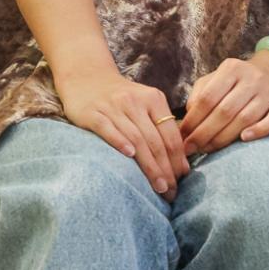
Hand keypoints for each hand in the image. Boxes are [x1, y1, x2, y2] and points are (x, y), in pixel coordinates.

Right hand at [56, 66, 190, 196]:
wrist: (87, 78)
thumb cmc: (121, 99)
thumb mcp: (145, 104)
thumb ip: (161, 127)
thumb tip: (180, 163)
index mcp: (154, 99)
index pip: (170, 134)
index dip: (178, 159)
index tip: (182, 179)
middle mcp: (135, 101)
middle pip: (155, 140)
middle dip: (166, 169)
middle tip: (171, 191)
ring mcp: (114, 106)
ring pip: (136, 139)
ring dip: (149, 166)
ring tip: (158, 187)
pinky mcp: (93, 112)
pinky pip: (108, 129)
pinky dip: (120, 142)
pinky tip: (129, 156)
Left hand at [179, 51, 268, 154]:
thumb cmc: (239, 81)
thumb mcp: (217, 79)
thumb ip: (199, 95)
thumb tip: (185, 122)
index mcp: (231, 69)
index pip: (208, 97)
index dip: (193, 120)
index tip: (182, 137)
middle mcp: (252, 78)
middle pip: (225, 111)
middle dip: (205, 133)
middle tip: (192, 148)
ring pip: (245, 118)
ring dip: (224, 138)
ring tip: (209, 149)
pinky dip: (258, 131)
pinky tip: (244, 139)